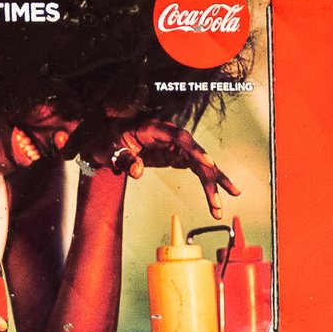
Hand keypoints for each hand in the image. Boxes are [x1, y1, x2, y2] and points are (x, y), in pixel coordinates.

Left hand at [97, 119, 238, 208]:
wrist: (107, 137)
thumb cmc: (109, 139)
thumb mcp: (110, 149)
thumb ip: (124, 158)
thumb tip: (137, 171)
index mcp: (155, 129)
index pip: (180, 138)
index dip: (195, 150)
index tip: (208, 164)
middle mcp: (170, 136)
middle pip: (195, 155)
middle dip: (209, 178)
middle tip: (216, 202)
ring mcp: (175, 146)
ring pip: (200, 163)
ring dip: (213, 183)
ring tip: (224, 201)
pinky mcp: (176, 155)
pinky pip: (196, 168)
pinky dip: (207, 181)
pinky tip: (218, 193)